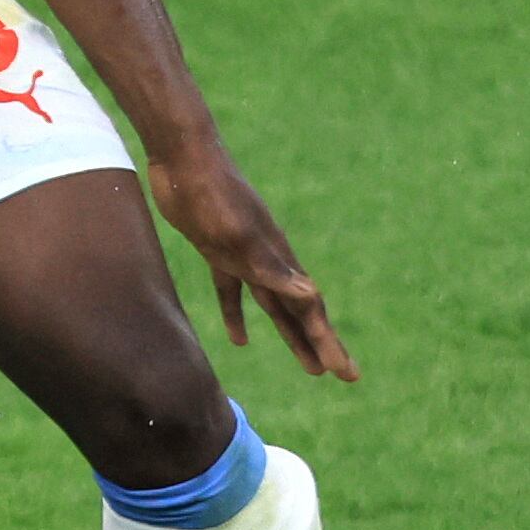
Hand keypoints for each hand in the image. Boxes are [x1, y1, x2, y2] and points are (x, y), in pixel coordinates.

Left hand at [144, 141, 358, 379]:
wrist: (183, 154)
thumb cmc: (210, 194)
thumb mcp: (238, 235)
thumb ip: (271, 268)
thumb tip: (310, 295)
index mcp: (278, 260)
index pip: (310, 311)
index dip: (327, 343)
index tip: (346, 374)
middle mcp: (268, 260)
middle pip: (300, 313)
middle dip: (320, 344)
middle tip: (343, 375)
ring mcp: (244, 255)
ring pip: (273, 306)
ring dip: (290, 335)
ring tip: (308, 366)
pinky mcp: (217, 250)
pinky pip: (233, 291)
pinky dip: (237, 315)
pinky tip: (240, 340)